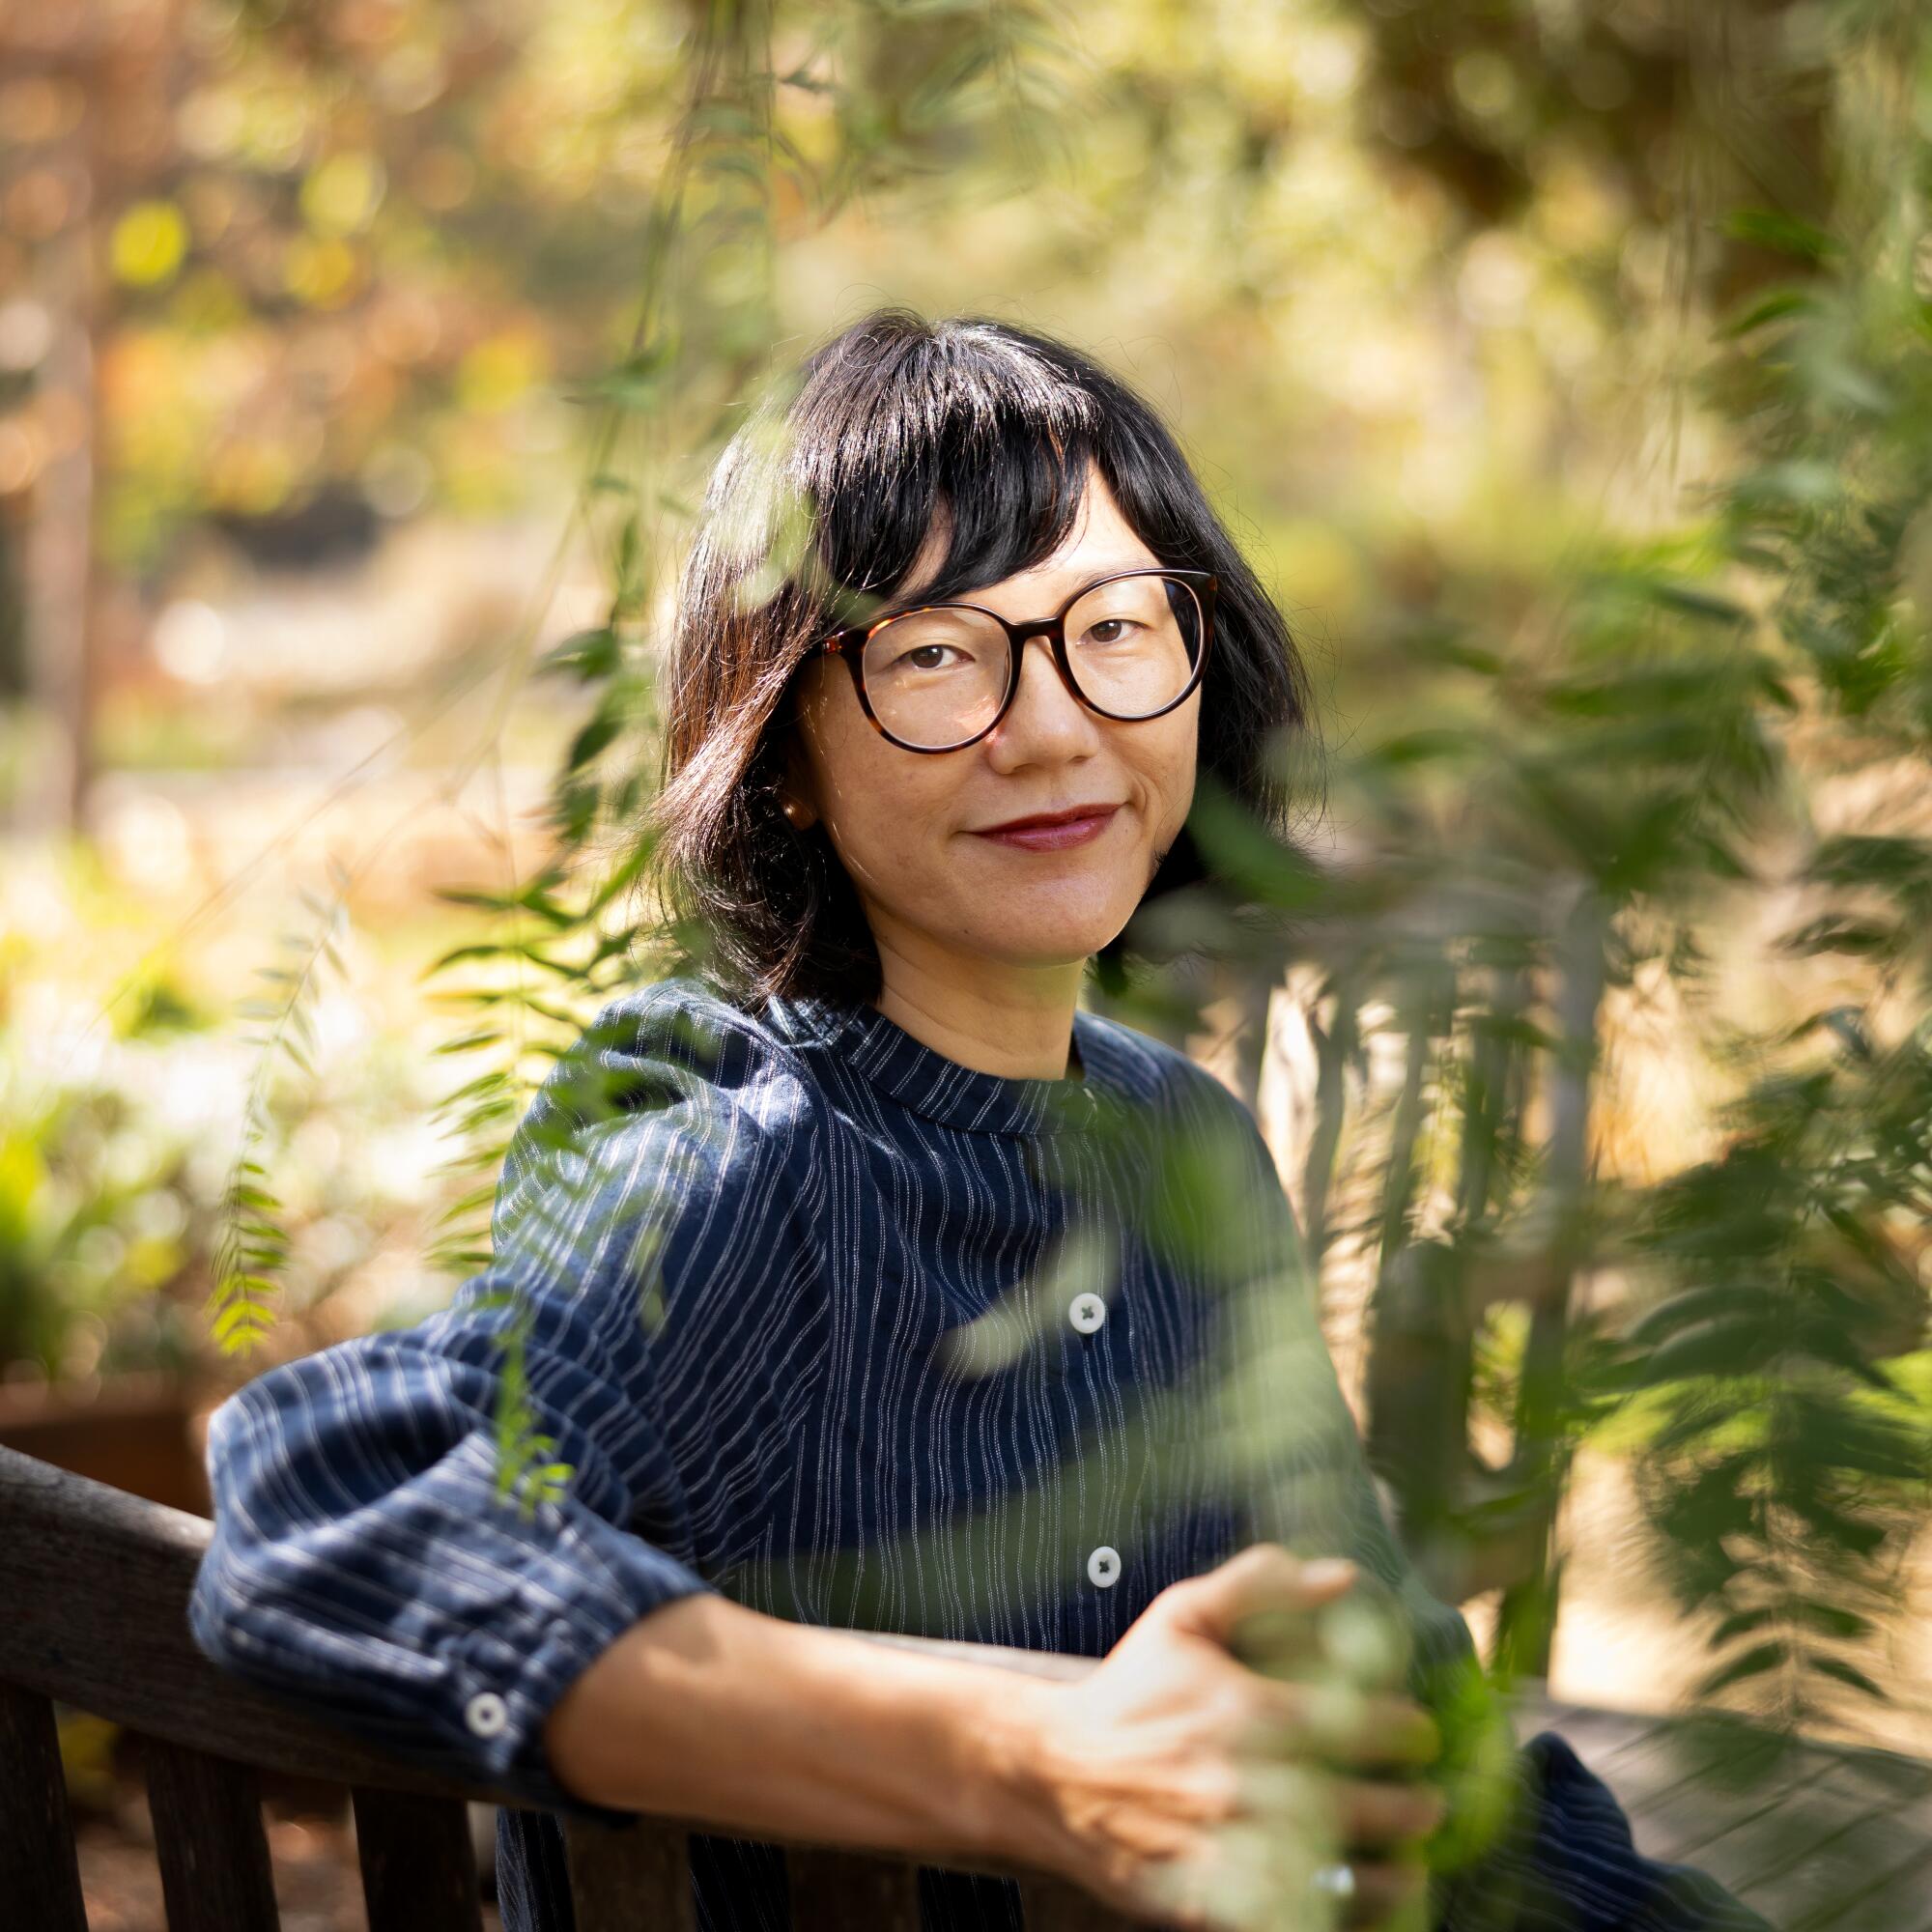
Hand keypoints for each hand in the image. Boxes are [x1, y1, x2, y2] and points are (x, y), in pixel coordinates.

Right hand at [1001, 1544, 1443, 1928]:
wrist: (1054, 1776)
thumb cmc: (1129, 1693)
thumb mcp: (1182, 1618)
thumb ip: (1260, 1585)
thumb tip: (1342, 1575)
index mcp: (1249, 1714)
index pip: (1365, 1728)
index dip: (1408, 1732)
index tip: (1418, 1733)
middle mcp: (1250, 1787)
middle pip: (1371, 1808)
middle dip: (1414, 1805)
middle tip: (1428, 1798)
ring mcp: (1236, 1854)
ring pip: (1351, 1878)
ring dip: (1396, 1872)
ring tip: (1411, 1861)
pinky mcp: (1218, 1907)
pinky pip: (1305, 1920)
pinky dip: (1344, 1915)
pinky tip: (1360, 1899)